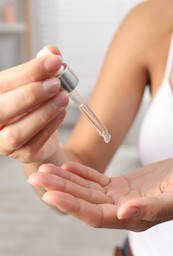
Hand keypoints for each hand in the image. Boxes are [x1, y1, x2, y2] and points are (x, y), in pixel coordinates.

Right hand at [0, 46, 68, 162]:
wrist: (39, 131)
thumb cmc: (31, 105)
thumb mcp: (33, 83)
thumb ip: (40, 67)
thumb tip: (52, 52)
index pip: (3, 84)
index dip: (29, 72)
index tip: (54, 61)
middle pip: (3, 110)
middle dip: (32, 94)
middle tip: (56, 83)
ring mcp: (3, 143)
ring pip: (17, 132)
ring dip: (44, 112)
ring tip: (63, 97)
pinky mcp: (22, 155)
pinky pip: (35, 143)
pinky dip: (51, 126)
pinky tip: (61, 112)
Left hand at [27, 158, 172, 230]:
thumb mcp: (172, 198)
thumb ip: (149, 209)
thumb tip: (123, 214)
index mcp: (131, 219)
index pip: (94, 215)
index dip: (71, 206)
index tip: (49, 194)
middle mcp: (121, 210)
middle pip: (84, 201)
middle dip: (59, 189)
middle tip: (36, 177)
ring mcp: (119, 197)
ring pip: (87, 189)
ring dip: (65, 179)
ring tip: (46, 170)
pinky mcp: (121, 185)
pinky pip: (97, 180)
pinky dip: (82, 174)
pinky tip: (67, 167)